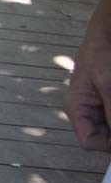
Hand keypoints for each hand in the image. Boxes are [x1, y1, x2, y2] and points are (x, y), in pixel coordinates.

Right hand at [66, 32, 110, 150]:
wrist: (105, 38)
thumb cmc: (101, 56)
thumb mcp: (108, 85)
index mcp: (76, 109)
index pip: (89, 142)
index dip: (108, 144)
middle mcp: (84, 113)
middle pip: (103, 139)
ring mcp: (97, 110)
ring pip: (109, 130)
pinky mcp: (107, 105)